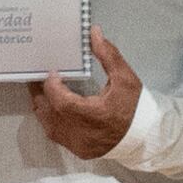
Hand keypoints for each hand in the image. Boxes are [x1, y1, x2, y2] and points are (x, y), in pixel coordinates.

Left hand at [30, 31, 143, 158]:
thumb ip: (108, 55)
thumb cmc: (134, 106)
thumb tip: (93, 32)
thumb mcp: (125, 77)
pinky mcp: (78, 151)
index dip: (52, 86)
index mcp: (94, 116)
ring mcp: (78, 144)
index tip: (53, 73)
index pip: (61, 102)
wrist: (144, 136)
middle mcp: (82, 134)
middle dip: (42, 93)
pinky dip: (52, 120)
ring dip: (44, 106)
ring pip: (48, 125)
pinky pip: (56, 134)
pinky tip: (54, 107)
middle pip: (49, 113)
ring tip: (44, 90)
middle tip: (38, 77)